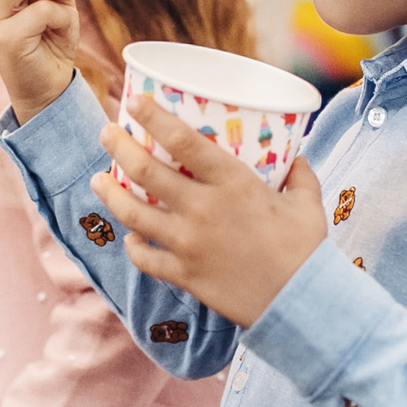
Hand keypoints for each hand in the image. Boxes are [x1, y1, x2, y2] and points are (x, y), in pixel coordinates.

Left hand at [90, 96, 327, 329]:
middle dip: (119, 146)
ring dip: (109, 192)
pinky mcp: (183, 275)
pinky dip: (132, 245)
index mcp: (233, 183)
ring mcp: (188, 244)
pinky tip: (129, 236)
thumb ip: (300, 175)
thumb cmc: (306, 250)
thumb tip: (298, 157)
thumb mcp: (308, 202)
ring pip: (132, 213)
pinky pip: (144, 257)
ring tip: (98, 179)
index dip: (153, 117)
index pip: (182, 140)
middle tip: (107, 133)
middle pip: (145, 170)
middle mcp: (203, 209)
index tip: (133, 102)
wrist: (300, 303)